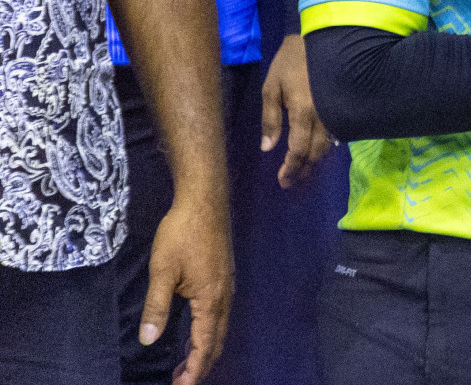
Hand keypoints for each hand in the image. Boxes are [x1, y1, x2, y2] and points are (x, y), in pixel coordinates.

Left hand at [140, 193, 233, 384]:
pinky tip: (196, 332)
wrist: (205, 200)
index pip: (205, 343)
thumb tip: (148, 340)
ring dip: (205, 349)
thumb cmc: (182, 233)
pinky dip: (209, 332)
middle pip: (217, 340)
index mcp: (211, 298)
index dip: (195, 369)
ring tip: (186, 366)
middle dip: (201, 364)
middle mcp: (225, 296)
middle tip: (181, 382)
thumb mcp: (162, 270)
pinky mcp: (223, 277)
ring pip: (220, 327)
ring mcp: (227, 285)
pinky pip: (220, 314)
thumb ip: (156, 307)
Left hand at [261, 34, 332, 188]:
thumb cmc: (292, 61)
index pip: (298, 150)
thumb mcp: (271, 86)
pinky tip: (319, 150)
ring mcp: (336, 112)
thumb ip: (270, 118)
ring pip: (328, 146)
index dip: (291, 169)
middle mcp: (323, 117)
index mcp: (303, 112)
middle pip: (315, 153)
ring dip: (315, 160)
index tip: (283, 181)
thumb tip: (268, 148)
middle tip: (292, 181)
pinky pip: (337, 134)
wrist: (323, 38)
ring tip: (304, 170)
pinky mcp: (343, 106)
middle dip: (303, 170)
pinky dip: (326, 146)